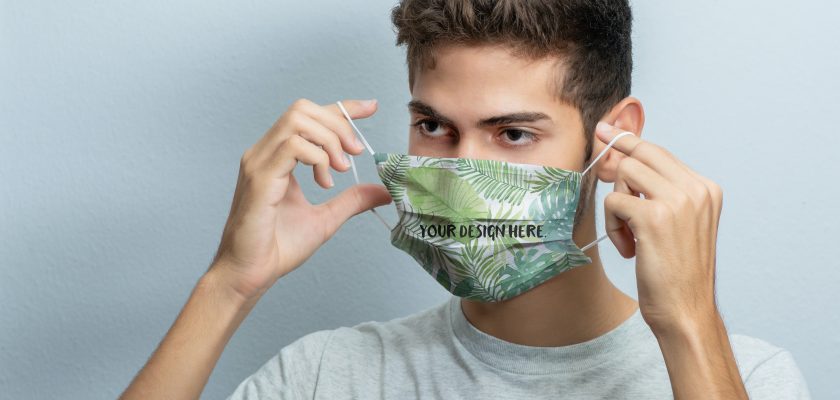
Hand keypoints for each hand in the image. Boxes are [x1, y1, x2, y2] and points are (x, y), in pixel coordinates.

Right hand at [209, 98, 391, 300]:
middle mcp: (264, 153)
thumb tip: (383, 190)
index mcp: (277, 157)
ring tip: (341, 169)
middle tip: (356, 153)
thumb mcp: (327, 218)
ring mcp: (259, 162)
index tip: (371, 107)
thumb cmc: (278, 247)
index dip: (342, 107)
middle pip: (303, 109)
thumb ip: (352, 200)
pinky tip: (325, 181)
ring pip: (297, 120)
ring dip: (329, 139)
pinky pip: (292, 146)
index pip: (309, 116)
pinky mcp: (259, 177)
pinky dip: (317, 157)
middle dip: (338, 124)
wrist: (251, 274)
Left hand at [596, 121, 723, 332]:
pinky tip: (629, 249)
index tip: (605, 129)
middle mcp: (696, 188)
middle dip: (615, 168)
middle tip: (602, 177)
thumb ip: (659, 192)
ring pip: (624, 173)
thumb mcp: (678, 223)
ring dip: (616, 206)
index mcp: (706, 188)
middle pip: (640, 154)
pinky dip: (612, 226)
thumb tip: (620, 160)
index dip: (629, 141)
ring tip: (629, 237)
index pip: (660, 152)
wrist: (686, 310)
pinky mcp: (653, 217)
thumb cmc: (677, 272)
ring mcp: (677, 200)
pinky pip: (614, 201)